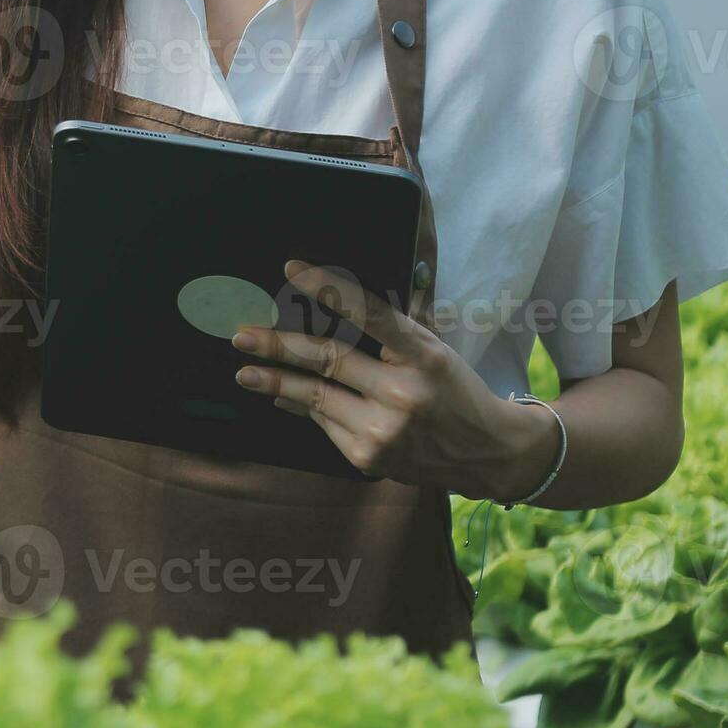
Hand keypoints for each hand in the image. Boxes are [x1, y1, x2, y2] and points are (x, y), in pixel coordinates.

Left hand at [231, 261, 558, 498]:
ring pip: (315, 396)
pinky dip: (300, 406)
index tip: (292, 270)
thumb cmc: (454, 391)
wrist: (485, 453)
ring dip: (275, 381)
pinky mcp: (367, 457)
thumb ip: (391, 330)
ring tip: (245, 371)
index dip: (327, 289)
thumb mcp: (434, 351)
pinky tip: (279, 395)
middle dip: (278, 345)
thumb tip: (333, 302)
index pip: (369, 314)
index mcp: (424, 357)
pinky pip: (322, 423)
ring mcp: (383, 430)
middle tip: (242, 334)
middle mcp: (403, 394)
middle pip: (328, 359)